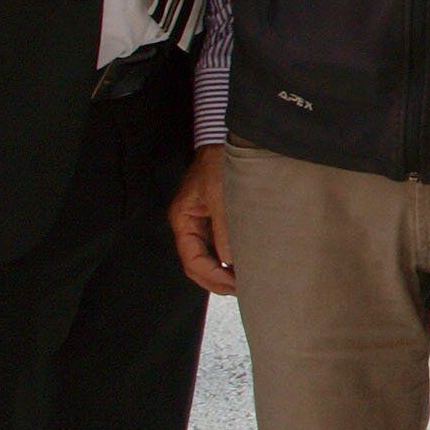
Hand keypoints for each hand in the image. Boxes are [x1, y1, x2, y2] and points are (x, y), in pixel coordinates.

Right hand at [170, 144, 235, 295]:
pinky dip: (229, 259)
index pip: (192, 259)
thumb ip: (224, 229)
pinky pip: (218, 246)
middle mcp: (190, 224)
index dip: (212, 276)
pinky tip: (244, 265)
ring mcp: (202, 222)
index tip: (234, 285)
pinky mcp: (216, 218)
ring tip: (245, 282)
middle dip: (216, 281)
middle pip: (198, 264)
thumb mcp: (221, 195)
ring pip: (208, 258)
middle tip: (242, 290)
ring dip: (223, 273)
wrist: (225, 139)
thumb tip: (229, 261)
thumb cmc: (219, 162)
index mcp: (183, 219)